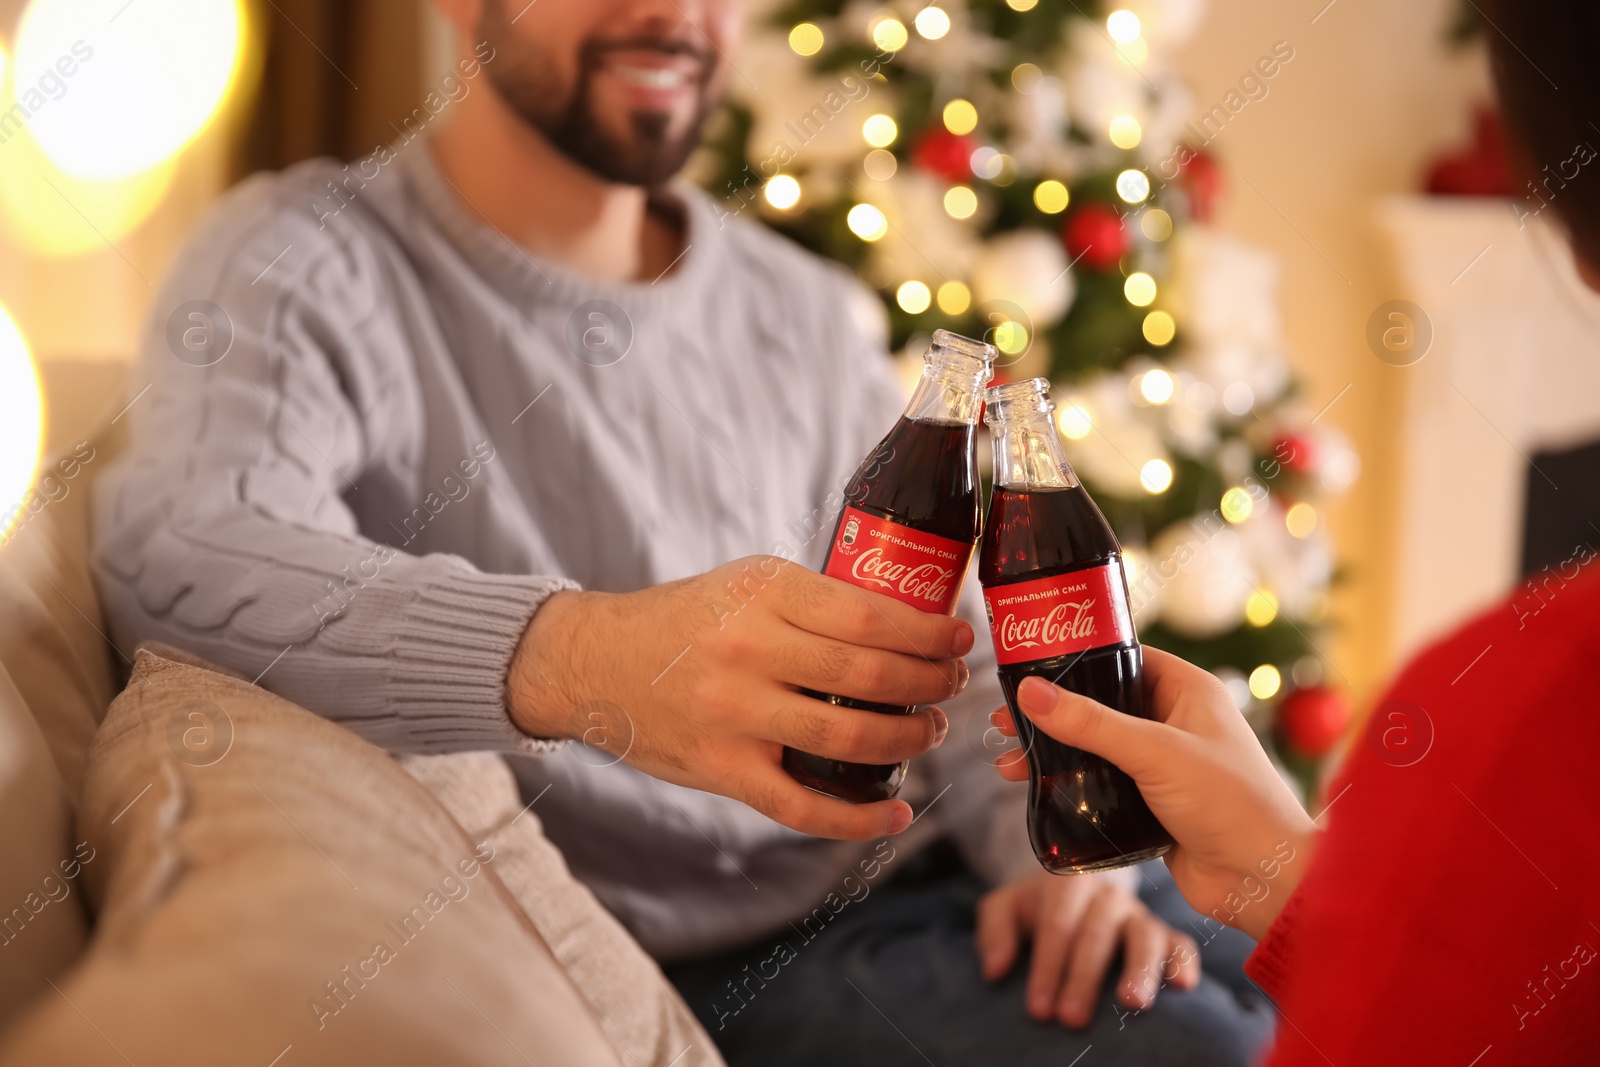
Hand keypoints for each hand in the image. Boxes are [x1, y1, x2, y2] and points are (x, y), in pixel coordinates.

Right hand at [509, 555, 973, 839]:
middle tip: (951, 684)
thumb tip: (903, 621)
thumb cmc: (684, 619)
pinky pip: (803, 805)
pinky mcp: (722, 769)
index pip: (868, 615)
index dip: (926, 633)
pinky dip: (858, 818)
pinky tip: (896, 813)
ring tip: (928, 730)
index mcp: (763, 594)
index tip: (957, 638)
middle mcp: (750, 652)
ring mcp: (735, 715)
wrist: (594, 663)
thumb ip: (812, 600)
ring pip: (848, 735)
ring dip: (907, 738)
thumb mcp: (746, 582)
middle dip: (930, 683)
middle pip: (870, 674)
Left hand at [976, 872, 1198, 1027]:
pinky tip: (1185, 987)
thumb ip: (994, 930)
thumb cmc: (1038, 907)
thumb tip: (995, 970)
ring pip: (1144, 935)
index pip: (1058, 925)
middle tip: (1071, 1019)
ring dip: (1139, 969)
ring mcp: (1139, 914)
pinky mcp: (1165, 934)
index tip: (1038, 1009)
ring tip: (1131, 1004)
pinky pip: (1181, 943)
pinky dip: (1184, 962)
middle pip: (1097, 933)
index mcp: (1068, 883)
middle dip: (1083, 978)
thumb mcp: (1006, 907)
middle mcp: (1107, 897)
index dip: (1048, 967)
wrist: (1077, 887)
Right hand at [992, 648, 1316, 940]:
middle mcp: (1176, 722)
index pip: (1124, 658)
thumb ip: (1091, 723)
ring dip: (1054, 754)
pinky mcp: (1152, 804)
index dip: (1076, 660)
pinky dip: (1070, 787)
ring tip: (1009, 764)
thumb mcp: (1155, 753)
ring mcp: (1164, 765)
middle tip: (1006, 722)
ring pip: (1096, 749)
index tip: (1029, 667)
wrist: (1265, 881)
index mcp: (1188, 691)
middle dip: (1053, 715)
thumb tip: (1031, 693)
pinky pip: (1101, 786)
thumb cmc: (1231, 804)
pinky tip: (1036, 791)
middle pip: (1101, 705)